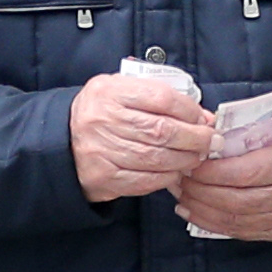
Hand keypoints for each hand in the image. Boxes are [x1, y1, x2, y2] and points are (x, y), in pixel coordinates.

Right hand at [71, 71, 212, 203]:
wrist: (62, 141)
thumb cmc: (102, 114)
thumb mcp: (123, 92)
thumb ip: (159, 99)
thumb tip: (202, 117)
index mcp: (109, 92)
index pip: (161, 98)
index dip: (189, 111)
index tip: (203, 119)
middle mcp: (102, 120)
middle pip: (161, 130)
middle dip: (194, 138)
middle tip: (210, 142)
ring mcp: (101, 151)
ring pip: (155, 158)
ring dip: (184, 160)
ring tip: (195, 158)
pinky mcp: (103, 177)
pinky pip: (143, 180)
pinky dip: (165, 177)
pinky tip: (175, 172)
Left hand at [171, 114, 271, 242]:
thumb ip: (247, 131)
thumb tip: (205, 130)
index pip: (242, 171)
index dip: (210, 171)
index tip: (190, 163)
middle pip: (233, 199)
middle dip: (199, 190)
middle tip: (179, 179)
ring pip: (234, 219)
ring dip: (200, 209)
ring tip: (182, 195)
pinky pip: (241, 232)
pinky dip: (213, 223)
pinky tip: (194, 212)